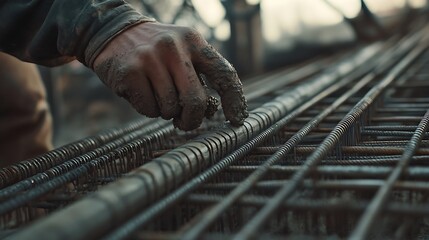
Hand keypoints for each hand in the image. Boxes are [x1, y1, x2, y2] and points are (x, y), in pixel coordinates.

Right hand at [93, 22, 247, 129]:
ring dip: (167, 112)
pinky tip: (142, 93)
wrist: (114, 34)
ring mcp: (150, 58)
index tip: (238, 118)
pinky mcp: (130, 72)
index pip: (224, 73)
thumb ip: (199, 75)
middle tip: (185, 122)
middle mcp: (174, 47)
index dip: (234, 99)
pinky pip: (150, 110)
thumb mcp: (182, 51)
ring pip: (171, 108)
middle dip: (192, 119)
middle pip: (196, 101)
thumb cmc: (157, 51)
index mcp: (194, 41)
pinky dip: (149, 110)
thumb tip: (211, 111)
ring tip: (158, 95)